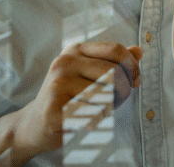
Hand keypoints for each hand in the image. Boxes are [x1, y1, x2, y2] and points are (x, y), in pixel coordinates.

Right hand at [15, 42, 141, 157]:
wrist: (35, 123)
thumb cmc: (71, 96)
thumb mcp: (91, 73)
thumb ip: (115, 62)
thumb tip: (138, 51)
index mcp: (75, 50)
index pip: (116, 50)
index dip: (132, 67)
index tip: (134, 82)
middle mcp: (64, 62)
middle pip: (115, 74)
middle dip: (123, 92)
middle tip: (115, 102)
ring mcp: (57, 83)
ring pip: (107, 95)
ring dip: (110, 108)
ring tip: (98, 110)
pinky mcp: (54, 107)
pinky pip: (94, 114)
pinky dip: (97, 121)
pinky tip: (85, 120)